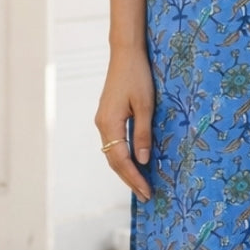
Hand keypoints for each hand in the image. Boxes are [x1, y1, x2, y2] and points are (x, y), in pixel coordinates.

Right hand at [94, 42, 154, 202]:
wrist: (125, 54)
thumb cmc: (138, 76)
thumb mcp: (146, 105)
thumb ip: (143, 133)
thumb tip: (143, 160)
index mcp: (109, 123)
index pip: (121, 160)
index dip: (134, 178)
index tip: (147, 192)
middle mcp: (102, 124)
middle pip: (114, 161)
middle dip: (129, 179)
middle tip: (146, 196)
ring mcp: (103, 120)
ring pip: (112, 153)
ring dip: (126, 170)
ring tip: (141, 185)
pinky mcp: (107, 116)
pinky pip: (113, 143)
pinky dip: (123, 157)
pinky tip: (134, 163)